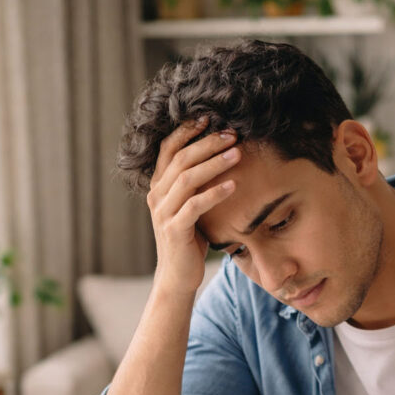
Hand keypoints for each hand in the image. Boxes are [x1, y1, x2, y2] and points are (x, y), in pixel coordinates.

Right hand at [146, 118, 239, 296]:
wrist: (178, 277)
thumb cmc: (189, 240)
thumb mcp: (190, 207)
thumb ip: (195, 185)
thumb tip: (221, 156)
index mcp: (158, 186)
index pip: (168, 148)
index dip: (187, 130)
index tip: (209, 117)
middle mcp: (156, 196)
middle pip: (180, 158)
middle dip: (208, 143)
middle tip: (233, 134)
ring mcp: (163, 213)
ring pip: (187, 178)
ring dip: (214, 163)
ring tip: (238, 153)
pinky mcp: (174, 230)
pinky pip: (195, 205)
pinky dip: (215, 193)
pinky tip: (233, 185)